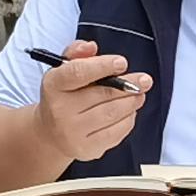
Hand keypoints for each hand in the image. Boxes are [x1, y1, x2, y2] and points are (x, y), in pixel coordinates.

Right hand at [36, 49, 150, 165]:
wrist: (51, 132)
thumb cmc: (64, 95)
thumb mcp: (64, 69)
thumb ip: (77, 53)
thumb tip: (91, 47)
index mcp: (53, 85)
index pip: (78, 73)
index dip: (103, 66)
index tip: (122, 63)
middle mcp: (59, 110)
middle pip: (101, 95)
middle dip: (128, 86)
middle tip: (144, 80)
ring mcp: (72, 132)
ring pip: (111, 114)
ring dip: (131, 102)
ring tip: (139, 95)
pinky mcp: (86, 149)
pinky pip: (116, 132)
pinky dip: (128, 120)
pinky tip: (129, 112)